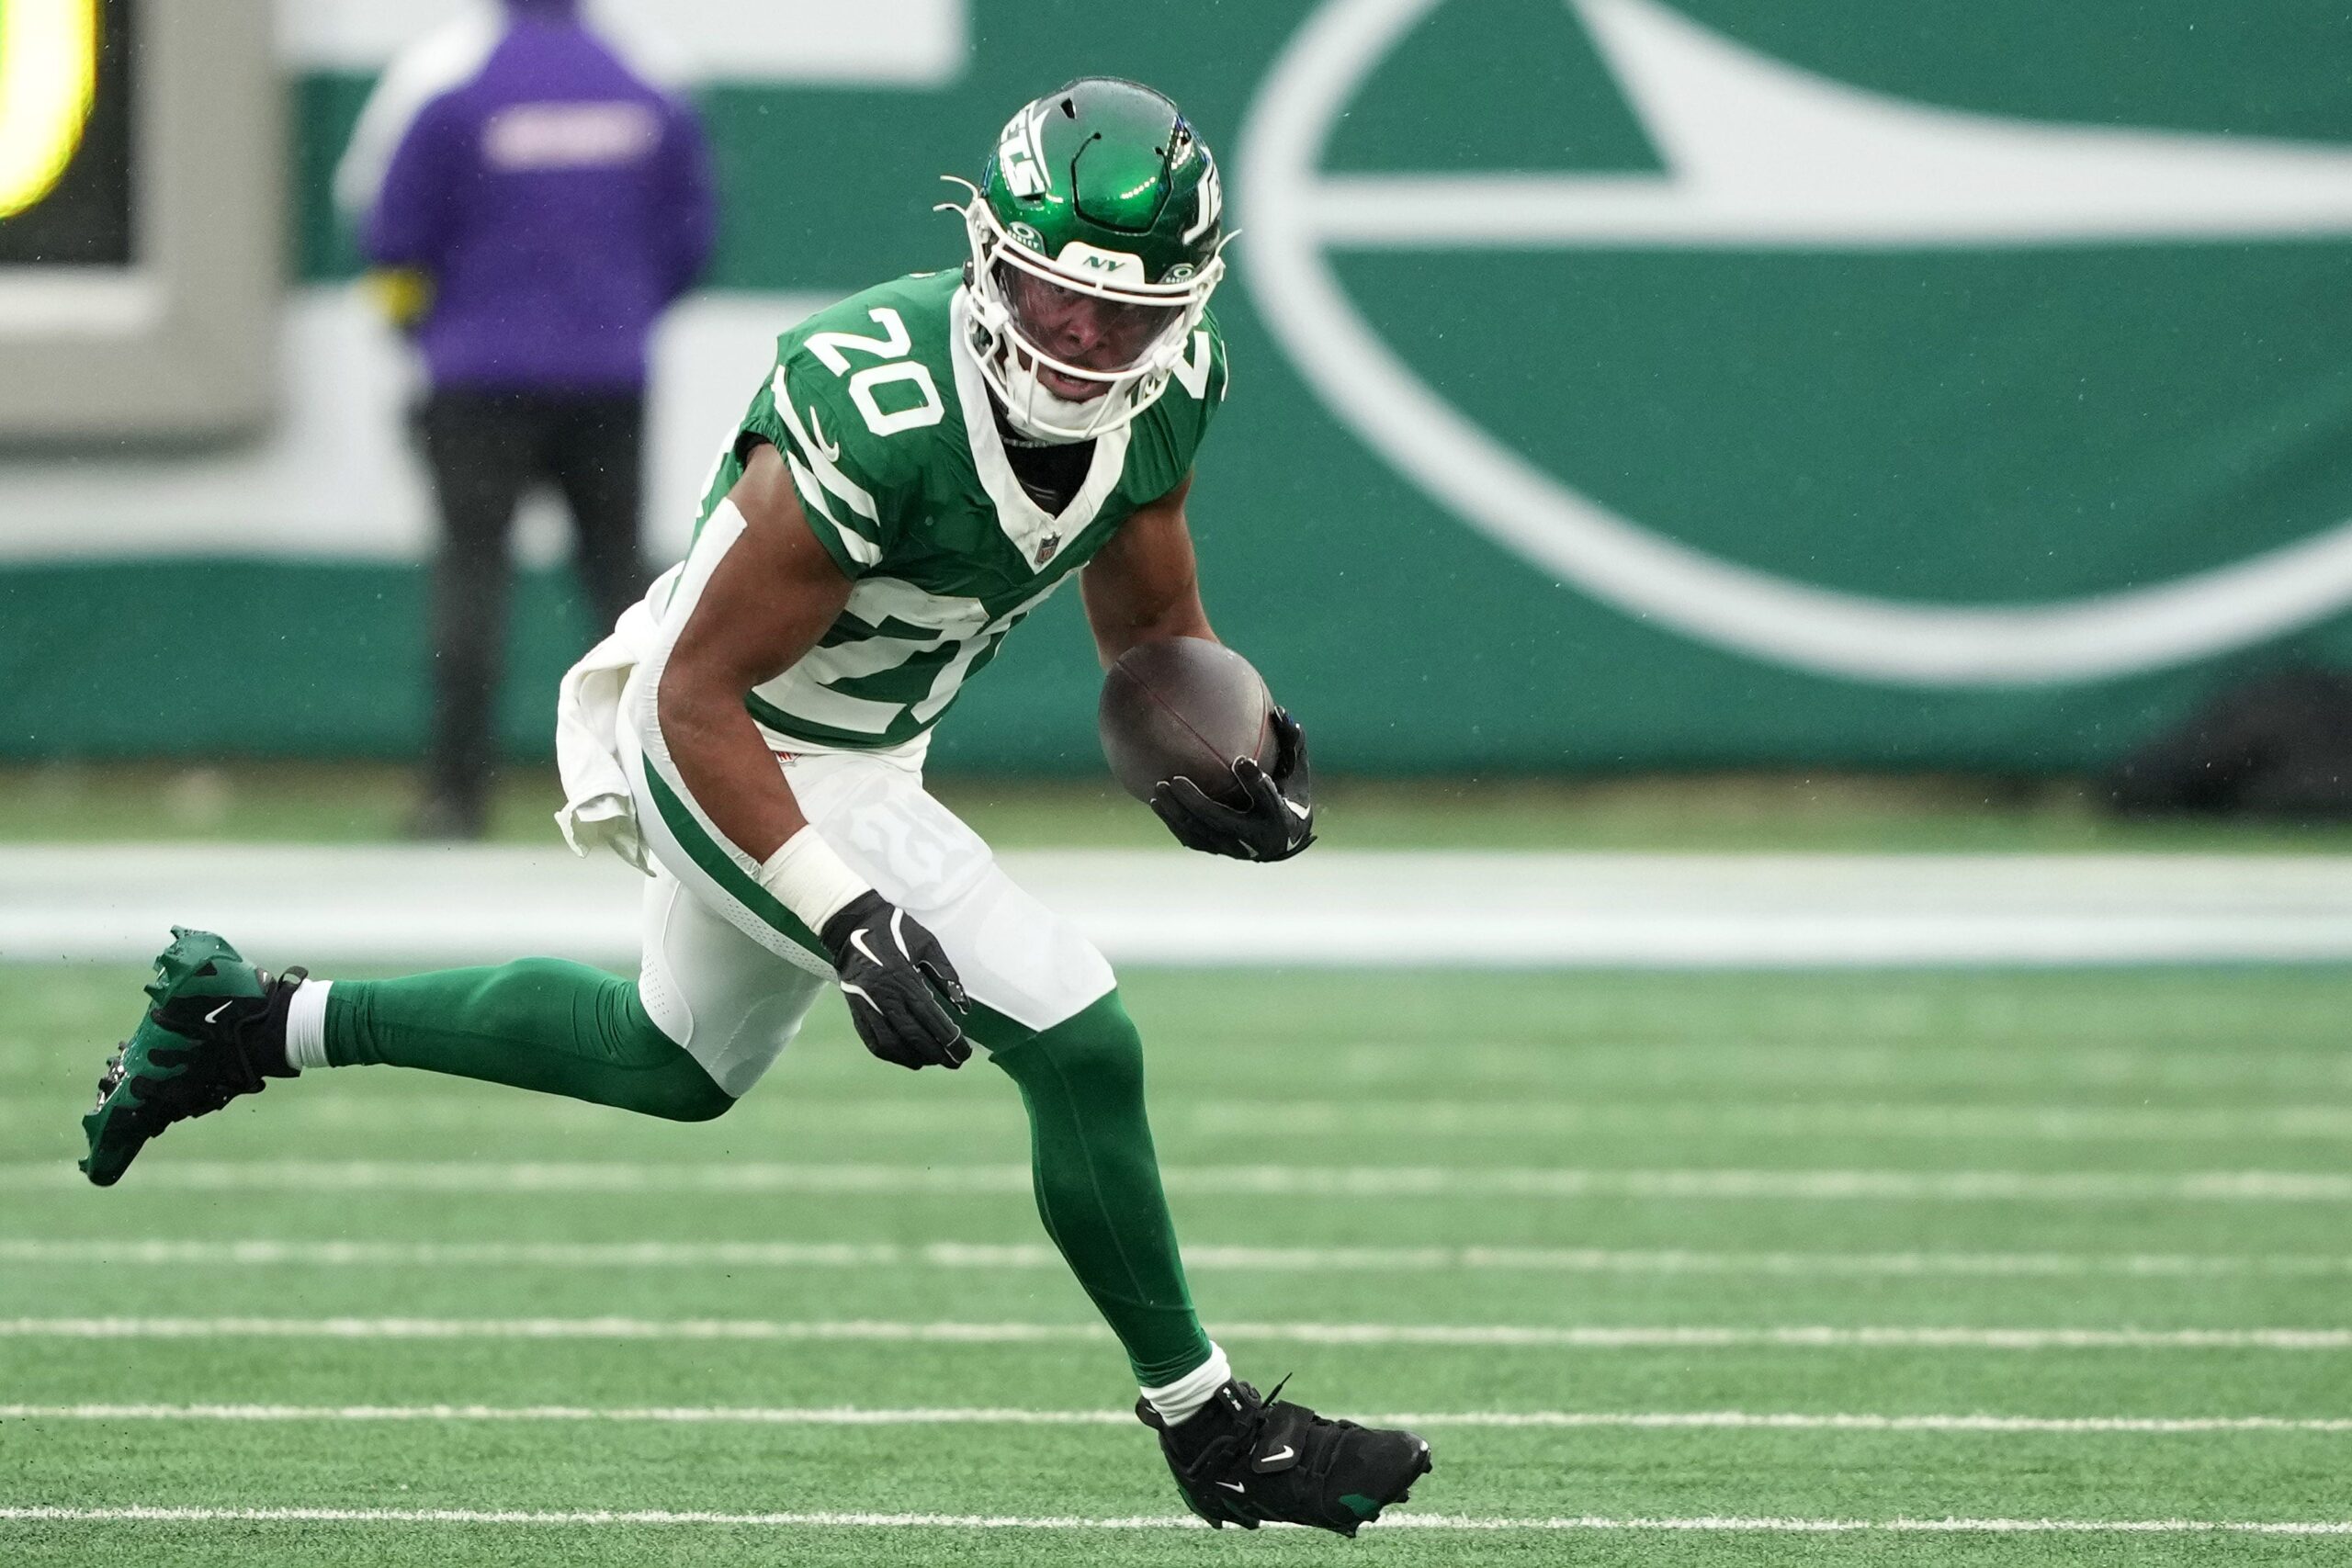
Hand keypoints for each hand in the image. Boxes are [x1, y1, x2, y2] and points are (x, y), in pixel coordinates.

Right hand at [818, 891, 970, 1069]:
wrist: (852, 923)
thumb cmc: (894, 930)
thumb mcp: (927, 945)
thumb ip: (946, 975)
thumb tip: (964, 1007)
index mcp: (904, 978)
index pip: (930, 1018)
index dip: (948, 1040)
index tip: (963, 1052)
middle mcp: (884, 996)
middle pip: (912, 1036)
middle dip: (936, 1054)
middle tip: (954, 1062)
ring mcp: (866, 1005)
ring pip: (890, 1044)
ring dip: (912, 1058)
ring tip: (931, 1061)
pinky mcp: (855, 1009)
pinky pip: (872, 1040)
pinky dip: (890, 1054)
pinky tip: (905, 1057)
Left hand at [1150, 708, 1315, 861]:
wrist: (1284, 840)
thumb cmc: (1288, 793)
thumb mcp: (1296, 771)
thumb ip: (1292, 743)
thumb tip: (1280, 712)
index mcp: (1281, 816)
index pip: (1268, 799)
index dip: (1254, 782)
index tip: (1241, 760)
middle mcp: (1257, 838)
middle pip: (1223, 820)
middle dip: (1197, 802)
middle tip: (1175, 779)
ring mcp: (1235, 848)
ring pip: (1201, 831)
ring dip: (1178, 811)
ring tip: (1160, 787)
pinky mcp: (1218, 849)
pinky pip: (1191, 838)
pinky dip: (1173, 821)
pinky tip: (1157, 801)